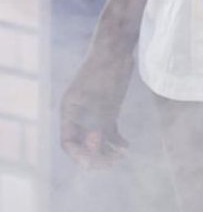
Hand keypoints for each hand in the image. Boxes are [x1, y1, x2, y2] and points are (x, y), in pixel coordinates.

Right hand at [60, 45, 133, 169]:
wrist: (116, 49)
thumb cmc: (104, 70)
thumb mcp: (100, 98)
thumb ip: (97, 123)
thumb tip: (96, 148)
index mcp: (69, 111)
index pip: (68, 142)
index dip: (79, 155)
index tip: (92, 162)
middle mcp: (79, 115)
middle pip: (83, 145)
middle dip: (96, 155)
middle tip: (111, 161)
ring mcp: (94, 113)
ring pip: (97, 141)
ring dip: (107, 151)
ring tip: (121, 155)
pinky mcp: (108, 111)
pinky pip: (109, 133)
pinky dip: (117, 142)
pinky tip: (126, 146)